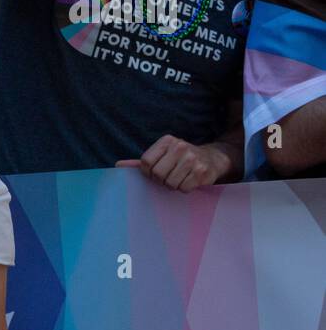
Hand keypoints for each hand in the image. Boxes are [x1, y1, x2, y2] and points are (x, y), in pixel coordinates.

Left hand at [115, 136, 230, 191]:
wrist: (213, 158)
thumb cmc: (180, 159)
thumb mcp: (162, 155)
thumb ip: (141, 162)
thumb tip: (118, 166)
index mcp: (167, 141)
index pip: (146, 162)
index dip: (148, 172)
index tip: (155, 173)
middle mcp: (180, 146)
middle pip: (157, 174)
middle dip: (161, 180)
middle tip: (169, 176)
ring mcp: (192, 158)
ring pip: (170, 183)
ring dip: (174, 185)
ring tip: (181, 177)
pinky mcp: (202, 171)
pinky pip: (184, 188)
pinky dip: (185, 188)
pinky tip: (190, 180)